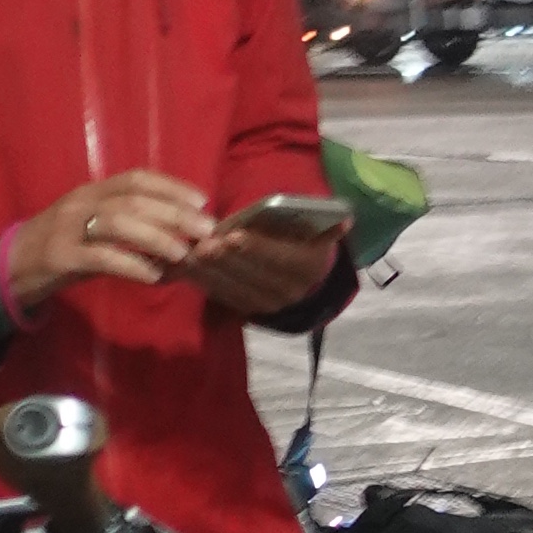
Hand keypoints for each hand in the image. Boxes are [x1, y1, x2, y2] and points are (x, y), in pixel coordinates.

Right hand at [5, 169, 214, 309]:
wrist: (10, 266)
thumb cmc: (61, 247)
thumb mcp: (93, 229)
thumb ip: (128, 230)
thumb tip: (177, 238)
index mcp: (92, 190)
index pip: (136, 178)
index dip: (171, 187)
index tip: (202, 201)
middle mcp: (81, 202)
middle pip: (133, 200)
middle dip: (173, 213)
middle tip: (205, 230)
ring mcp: (68, 228)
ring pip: (117, 224)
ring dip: (155, 237)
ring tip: (183, 252)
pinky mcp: (60, 256)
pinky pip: (100, 257)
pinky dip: (130, 264)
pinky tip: (152, 275)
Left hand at [186, 217, 344, 325]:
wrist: (303, 274)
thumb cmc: (302, 236)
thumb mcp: (316, 227)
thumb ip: (323, 221)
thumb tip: (345, 222)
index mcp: (310, 267)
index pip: (281, 259)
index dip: (257, 248)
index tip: (232, 236)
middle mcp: (292, 291)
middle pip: (253, 275)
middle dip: (225, 259)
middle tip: (201, 243)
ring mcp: (270, 304)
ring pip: (235, 288)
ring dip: (209, 272)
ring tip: (189, 253)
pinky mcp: (249, 310)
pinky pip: (224, 297)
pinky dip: (204, 283)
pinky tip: (186, 268)